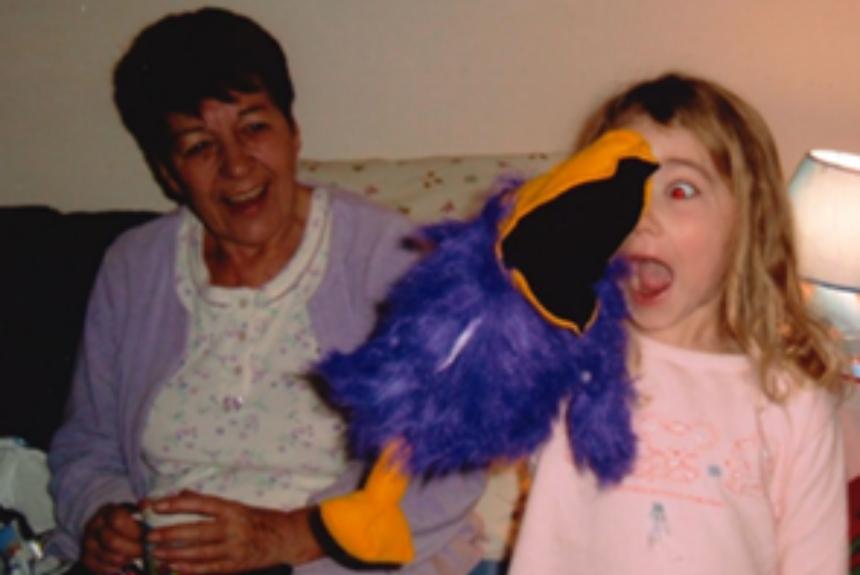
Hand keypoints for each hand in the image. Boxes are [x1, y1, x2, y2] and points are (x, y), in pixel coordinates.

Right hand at [81, 502, 142, 574]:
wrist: (106, 528)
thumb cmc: (126, 520)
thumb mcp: (134, 511)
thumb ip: (142, 512)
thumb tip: (146, 506)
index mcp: (107, 511)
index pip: (118, 521)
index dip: (134, 531)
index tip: (148, 537)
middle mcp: (94, 526)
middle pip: (112, 541)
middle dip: (133, 549)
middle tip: (146, 552)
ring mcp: (88, 543)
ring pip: (109, 557)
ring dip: (127, 560)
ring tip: (137, 556)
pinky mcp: (86, 558)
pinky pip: (102, 568)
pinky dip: (117, 569)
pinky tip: (127, 565)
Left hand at [145, 490, 321, 573]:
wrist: (286, 537)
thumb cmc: (258, 518)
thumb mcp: (237, 506)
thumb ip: (209, 502)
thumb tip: (181, 493)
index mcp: (231, 508)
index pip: (199, 504)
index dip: (176, 504)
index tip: (155, 505)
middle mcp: (233, 527)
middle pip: (196, 530)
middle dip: (169, 534)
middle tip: (148, 536)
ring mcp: (234, 548)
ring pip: (199, 552)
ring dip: (174, 554)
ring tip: (155, 554)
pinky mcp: (236, 565)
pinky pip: (208, 568)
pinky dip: (189, 569)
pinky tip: (173, 568)